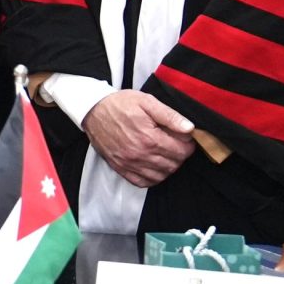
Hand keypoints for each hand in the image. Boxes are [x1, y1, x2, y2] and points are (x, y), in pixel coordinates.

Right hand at [80, 90, 197, 186]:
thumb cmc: (120, 104)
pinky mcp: (120, 168)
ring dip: (168, 166)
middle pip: (173, 164)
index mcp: (149, 138)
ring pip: (161, 175)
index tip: (185, 137)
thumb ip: (170, 116)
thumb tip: (190, 128)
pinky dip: (153, 177)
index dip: (188, 144)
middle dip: (180, 155)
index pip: (182, 151)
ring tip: (165, 153)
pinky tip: (153, 165)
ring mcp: (129, 163)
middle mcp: (140, 154)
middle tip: (176, 143)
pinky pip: (143, 182)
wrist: (92, 110)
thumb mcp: (147, 102)